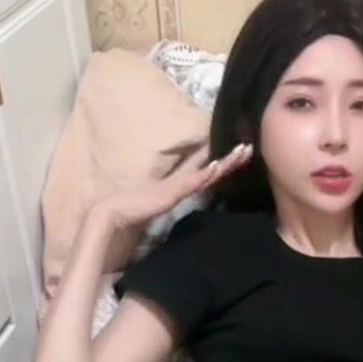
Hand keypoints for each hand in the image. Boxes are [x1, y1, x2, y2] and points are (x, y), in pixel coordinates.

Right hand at [96, 142, 252, 230]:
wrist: (113, 215)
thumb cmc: (136, 212)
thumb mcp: (162, 210)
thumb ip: (175, 207)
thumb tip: (186, 212)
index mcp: (178, 186)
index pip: (206, 172)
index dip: (223, 163)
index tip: (240, 154)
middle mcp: (179, 181)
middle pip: (211, 167)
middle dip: (230, 157)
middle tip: (249, 145)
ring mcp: (176, 185)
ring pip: (208, 171)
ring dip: (226, 162)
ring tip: (244, 150)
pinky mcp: (171, 192)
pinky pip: (193, 182)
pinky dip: (206, 174)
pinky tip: (218, 166)